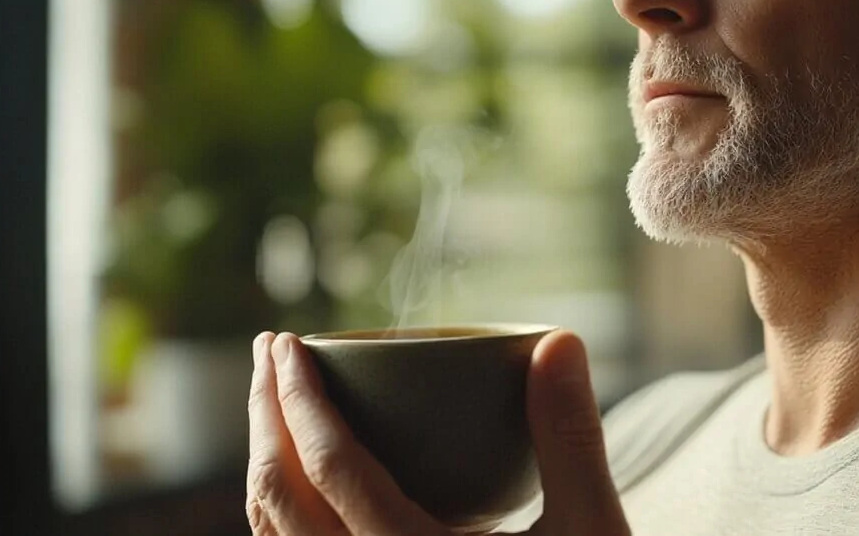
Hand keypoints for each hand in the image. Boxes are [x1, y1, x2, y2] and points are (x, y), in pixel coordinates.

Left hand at [246, 330, 630, 535]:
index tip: (290, 344)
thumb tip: (559, 342)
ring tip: (275, 406)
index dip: (300, 399)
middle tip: (272, 353)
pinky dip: (282, 515)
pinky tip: (302, 486)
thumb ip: (570, 440)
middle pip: (278, 498)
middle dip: (265, 417)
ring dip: (265, 462)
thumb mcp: (592, 534)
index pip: (331, 468)